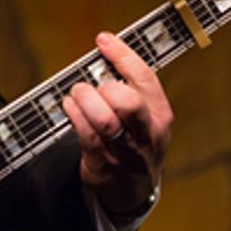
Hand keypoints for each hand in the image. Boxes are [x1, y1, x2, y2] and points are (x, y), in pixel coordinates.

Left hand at [63, 32, 173, 215]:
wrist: (132, 191)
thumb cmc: (136, 143)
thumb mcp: (146, 118)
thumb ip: (132, 91)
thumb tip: (104, 56)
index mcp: (160, 115)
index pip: (145, 78)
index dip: (122, 55)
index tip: (104, 40)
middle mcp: (146, 134)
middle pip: (129, 102)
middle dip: (106, 87)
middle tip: (93, 86)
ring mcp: (125, 152)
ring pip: (105, 121)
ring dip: (85, 101)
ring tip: (78, 94)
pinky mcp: (103, 164)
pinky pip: (86, 136)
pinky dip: (74, 115)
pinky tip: (69, 106)